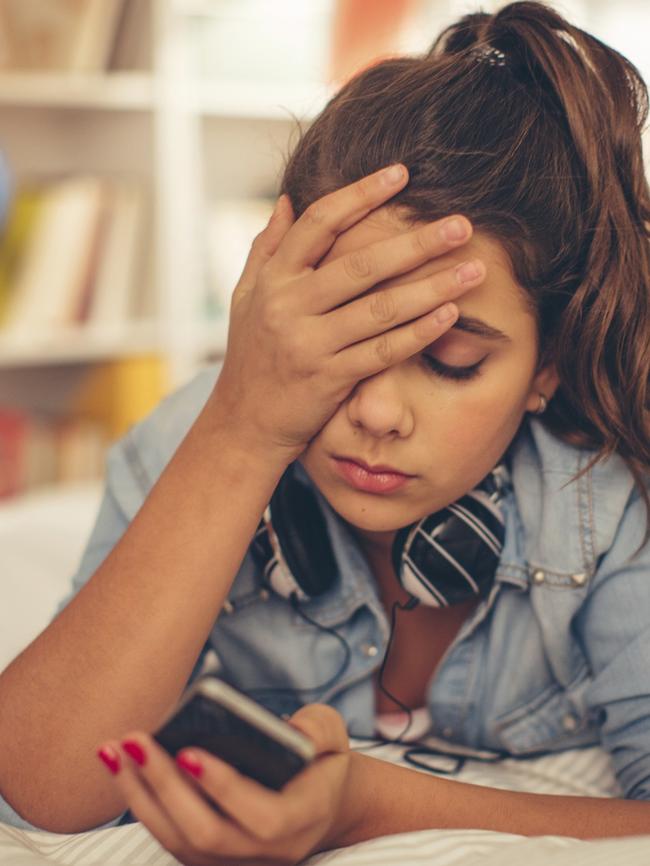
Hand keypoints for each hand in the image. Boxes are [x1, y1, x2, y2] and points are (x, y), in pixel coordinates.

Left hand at [97, 704, 351, 865]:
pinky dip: (141, 802)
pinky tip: (119, 763)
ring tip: (116, 748)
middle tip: (136, 739)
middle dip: (166, 786)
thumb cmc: (323, 761)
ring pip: (179, 842)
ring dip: (141, 795)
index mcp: (303, 818)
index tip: (187, 750)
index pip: (262, 817)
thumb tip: (288, 729)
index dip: (224, 788)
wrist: (322, 802)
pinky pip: (169, 838)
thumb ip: (318, 730)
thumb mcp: (334, 737)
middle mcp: (268, 853)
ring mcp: (235, 862)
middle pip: (207, 834)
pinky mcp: (209, 858)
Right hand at [206, 164, 482, 463]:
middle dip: (416, 243)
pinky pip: (383, 351)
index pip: (319, 223)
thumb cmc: (251, 355)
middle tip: (462, 225)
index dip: (361, 195)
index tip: (401, 174)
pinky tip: (450, 315)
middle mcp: (289, 306)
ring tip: (474, 270)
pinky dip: (419, 333)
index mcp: (273, 278)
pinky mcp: (330, 379)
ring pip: (380, 308)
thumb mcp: (245, 297)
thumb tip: (286, 199)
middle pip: (361, 264)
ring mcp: (310, 343)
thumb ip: (266, 248)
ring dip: (432, 288)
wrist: (244, 423)